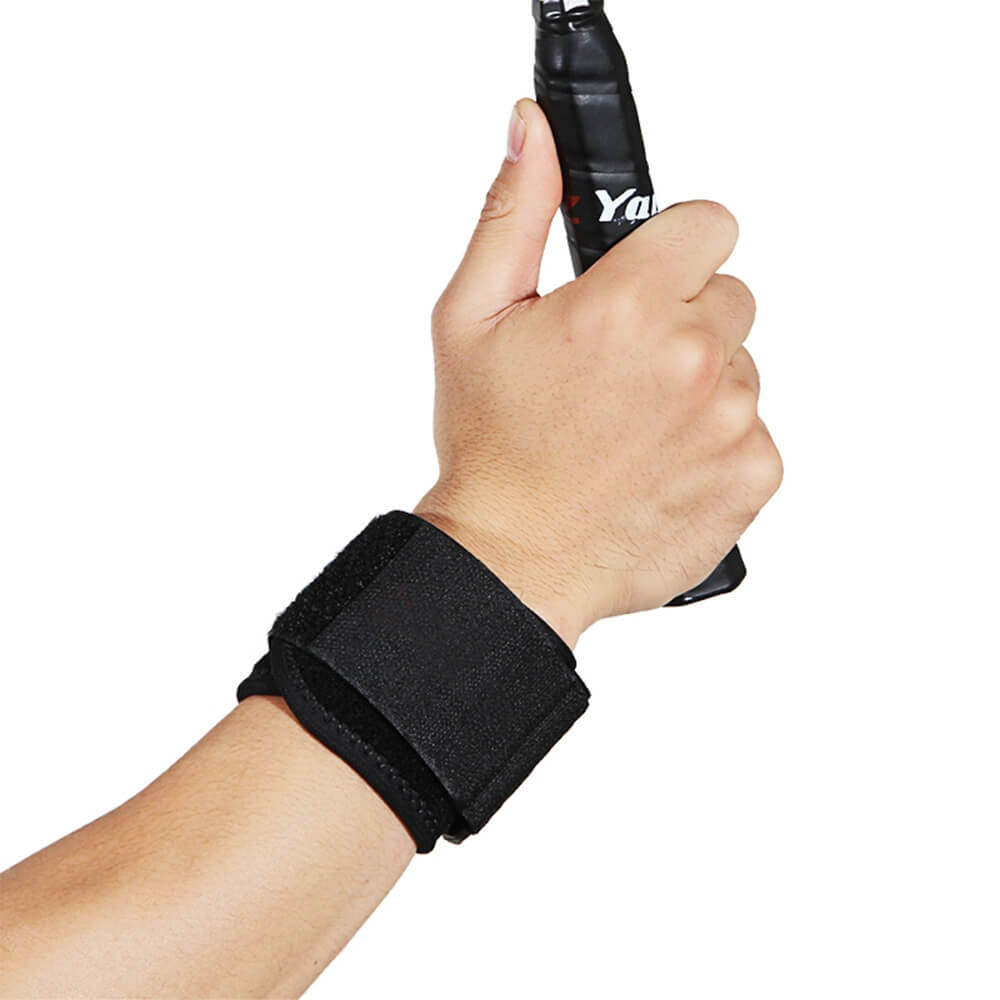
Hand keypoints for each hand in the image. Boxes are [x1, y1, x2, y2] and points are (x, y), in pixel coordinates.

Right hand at [415, 99, 781, 647]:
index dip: (672, 250)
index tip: (645, 282)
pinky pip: (754, 428)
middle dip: (681, 319)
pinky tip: (658, 463)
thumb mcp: (472, 318)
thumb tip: (533, 134)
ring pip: (742, 365)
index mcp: (628, 306)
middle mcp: (692, 359)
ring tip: (632, 425)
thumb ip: (513, 213)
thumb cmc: (491, 450)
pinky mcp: (753, 474)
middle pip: (729, 294)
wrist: (514, 561)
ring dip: (699, 384)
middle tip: (620, 369)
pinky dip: (715, 441)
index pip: (711, 223)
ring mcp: (732, 421)